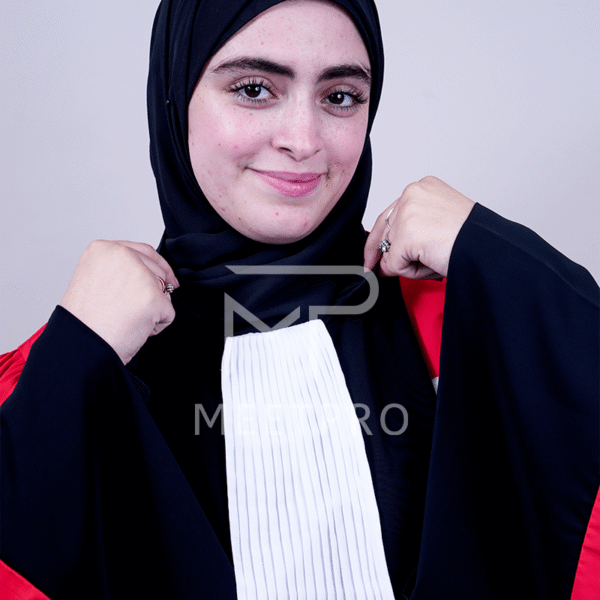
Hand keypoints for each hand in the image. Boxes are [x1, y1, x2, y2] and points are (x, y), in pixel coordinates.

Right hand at [60, 240, 178, 363]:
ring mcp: (140, 276)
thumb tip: (149, 271)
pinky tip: (133, 328)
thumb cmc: (85, 322)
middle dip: (155, 291)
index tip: (167, 276)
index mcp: (103, 249)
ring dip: (152, 309)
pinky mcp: (153, 298)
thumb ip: (121, 269)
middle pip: (157, 271)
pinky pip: (168, 313)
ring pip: (164, 291)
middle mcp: (122, 256)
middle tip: (131, 310)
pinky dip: (156, 326)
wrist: (81, 347)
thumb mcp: (95, 280)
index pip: (144, 251)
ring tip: (124, 319)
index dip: (158, 266)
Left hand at [364, 176, 474, 278]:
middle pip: (384, 231)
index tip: (372, 255)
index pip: (389, 215)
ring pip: (390, 250)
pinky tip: (432, 263)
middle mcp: (411, 194)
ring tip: (434, 260)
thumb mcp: (436, 228)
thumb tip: (383, 261)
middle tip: (374, 269)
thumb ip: (408, 235)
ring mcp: (407, 212)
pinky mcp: (405, 234)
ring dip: (408, 263)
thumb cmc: (473, 239)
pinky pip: (394, 265)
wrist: (488, 248)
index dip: (380, 238)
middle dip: (383, 254)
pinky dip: (411, 272)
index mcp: (421, 189)